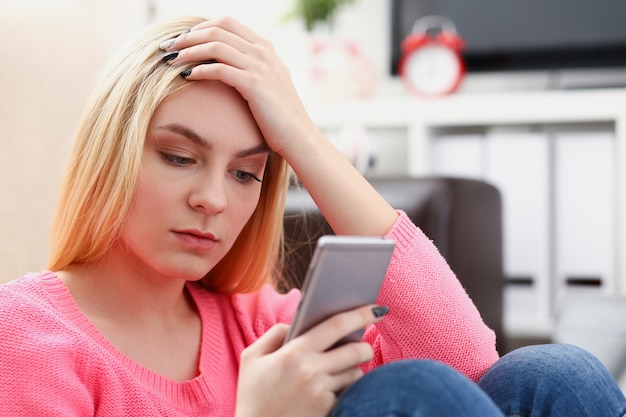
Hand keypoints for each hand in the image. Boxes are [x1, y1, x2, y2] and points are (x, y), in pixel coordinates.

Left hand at [161, 16, 316, 156]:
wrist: (298, 136)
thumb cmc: (279, 117)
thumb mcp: (268, 85)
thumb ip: (251, 69)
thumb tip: (227, 67)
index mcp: (265, 47)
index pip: (226, 22)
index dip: (200, 27)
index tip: (182, 40)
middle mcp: (263, 52)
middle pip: (217, 30)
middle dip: (187, 37)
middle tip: (167, 47)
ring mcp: (260, 66)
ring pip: (215, 46)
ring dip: (188, 51)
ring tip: (169, 61)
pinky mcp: (254, 84)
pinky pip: (219, 69)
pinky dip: (199, 70)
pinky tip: (186, 76)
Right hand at [234, 304, 387, 416]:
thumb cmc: (252, 394)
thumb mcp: (252, 357)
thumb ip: (275, 333)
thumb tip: (297, 323)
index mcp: (294, 352)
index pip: (336, 325)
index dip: (361, 314)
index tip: (377, 308)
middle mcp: (311, 371)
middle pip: (356, 350)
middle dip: (365, 346)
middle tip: (362, 346)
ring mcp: (321, 392)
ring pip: (356, 373)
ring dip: (354, 369)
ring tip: (342, 369)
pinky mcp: (327, 410)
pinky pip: (348, 394)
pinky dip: (344, 389)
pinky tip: (332, 389)